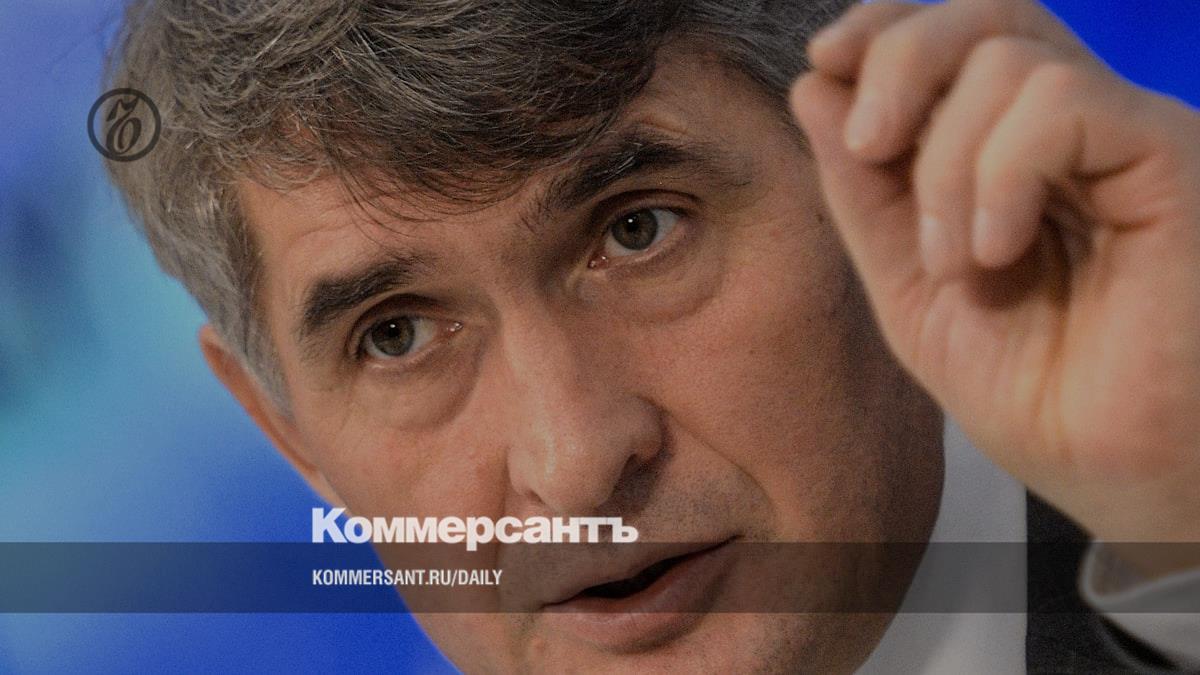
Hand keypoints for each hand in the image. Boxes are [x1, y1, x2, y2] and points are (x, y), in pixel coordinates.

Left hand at [790, 0, 1199, 546]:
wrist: (1114, 473)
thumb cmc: (1033, 391)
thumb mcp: (910, 288)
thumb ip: (864, 194)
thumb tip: (817, 87)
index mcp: (1015, 151)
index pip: (957, 38)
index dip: (886, 29)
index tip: (825, 60)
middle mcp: (1075, 131)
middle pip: (986, 17)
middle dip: (899, 61)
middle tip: (869, 147)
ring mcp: (1124, 140)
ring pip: (1010, 58)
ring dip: (946, 167)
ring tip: (956, 262)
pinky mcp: (1168, 161)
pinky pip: (1061, 104)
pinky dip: (1001, 173)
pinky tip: (997, 250)